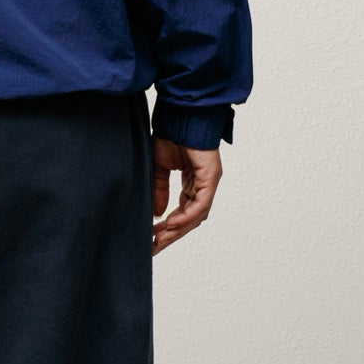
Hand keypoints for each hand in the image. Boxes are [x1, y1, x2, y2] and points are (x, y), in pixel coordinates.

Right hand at [151, 138, 222, 255]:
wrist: (180, 116)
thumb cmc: (171, 136)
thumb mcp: (158, 168)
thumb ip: (159, 190)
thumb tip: (157, 213)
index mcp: (191, 184)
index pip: (181, 213)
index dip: (167, 228)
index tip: (152, 239)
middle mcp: (201, 186)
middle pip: (189, 219)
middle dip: (171, 235)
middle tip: (155, 247)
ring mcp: (208, 183)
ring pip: (196, 215)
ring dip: (178, 229)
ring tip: (160, 239)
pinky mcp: (211, 178)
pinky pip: (200, 204)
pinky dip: (186, 215)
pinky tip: (171, 223)